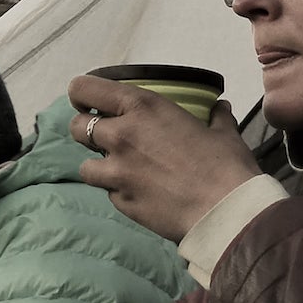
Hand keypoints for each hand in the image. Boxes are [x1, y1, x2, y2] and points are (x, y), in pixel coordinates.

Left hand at [66, 76, 260, 241]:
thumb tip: (221, 108)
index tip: (89, 102)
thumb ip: (216, 117)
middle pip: (77, 126)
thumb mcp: (223, 133)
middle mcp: (121, 135)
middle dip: (87, 130)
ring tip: (121, 169)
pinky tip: (139, 192)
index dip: (81, 95)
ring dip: (99, 165)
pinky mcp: (120, 201)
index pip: (85, 89)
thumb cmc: (226, 167)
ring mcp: (117, 172)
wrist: (225, 213)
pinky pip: (108, 192)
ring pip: (85, 165)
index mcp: (142, 107)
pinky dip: (118, 191)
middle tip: (106, 137)